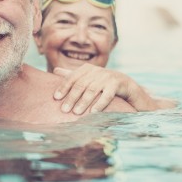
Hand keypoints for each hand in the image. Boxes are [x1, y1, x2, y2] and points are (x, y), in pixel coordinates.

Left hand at [53, 63, 174, 113]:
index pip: (72, 77)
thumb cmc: (102, 83)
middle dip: (72, 98)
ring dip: (84, 102)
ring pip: (92, 90)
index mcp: (87, 69)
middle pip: (81, 85)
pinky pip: (107, 95)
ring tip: (76, 113)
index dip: (63, 87)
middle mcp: (96, 71)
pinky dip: (100, 104)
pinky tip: (93, 112)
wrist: (126, 85)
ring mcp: (107, 76)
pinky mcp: (117, 84)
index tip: (56, 98)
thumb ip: (72, 75)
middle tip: (64, 110)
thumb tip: (54, 71)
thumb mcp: (87, 77)